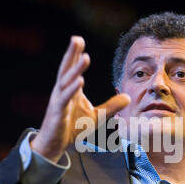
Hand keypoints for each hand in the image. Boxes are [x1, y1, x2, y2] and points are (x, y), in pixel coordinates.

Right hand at [31, 36, 130, 162]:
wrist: (55, 145)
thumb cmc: (72, 128)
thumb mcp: (97, 116)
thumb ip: (111, 106)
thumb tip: (128, 97)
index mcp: (71, 90)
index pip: (73, 69)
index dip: (76, 54)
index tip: (79, 40)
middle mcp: (62, 91)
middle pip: (67, 69)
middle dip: (71, 54)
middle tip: (76, 39)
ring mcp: (59, 101)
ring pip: (67, 81)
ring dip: (75, 69)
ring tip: (85, 57)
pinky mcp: (58, 112)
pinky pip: (65, 99)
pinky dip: (72, 89)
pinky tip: (80, 81)